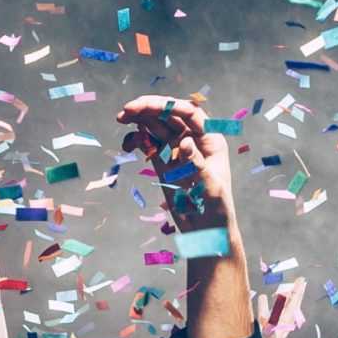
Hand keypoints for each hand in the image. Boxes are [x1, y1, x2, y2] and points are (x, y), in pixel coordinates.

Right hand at [117, 95, 238, 239]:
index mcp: (210, 138)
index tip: (145, 108)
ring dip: (140, 120)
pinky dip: (138, 140)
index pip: (189, 113)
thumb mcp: (209, 187)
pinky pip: (150, 144)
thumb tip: (185, 142)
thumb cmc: (216, 208)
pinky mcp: (164, 162)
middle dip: (148, 109)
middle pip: (170, 114)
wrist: (207, 230)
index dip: (167, 106)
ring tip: (121, 118)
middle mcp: (194, 138)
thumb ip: (196, 164)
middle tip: (125, 111)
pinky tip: (127, 143)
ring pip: (157, 126)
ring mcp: (177, 149)